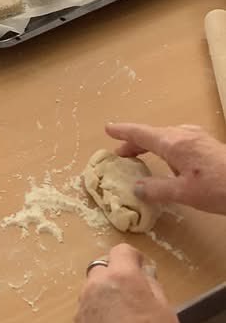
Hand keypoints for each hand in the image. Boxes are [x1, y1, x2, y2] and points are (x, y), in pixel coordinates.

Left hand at [74, 243, 180, 322]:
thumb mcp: (165, 309)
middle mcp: (99, 284)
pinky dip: (96, 313)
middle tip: (129, 292)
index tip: (139, 265)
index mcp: (123, 275)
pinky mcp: (78, 322)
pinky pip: (86, 308)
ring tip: (120, 315)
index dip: (132, 257)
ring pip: (93, 288)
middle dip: (114, 275)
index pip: (122, 250)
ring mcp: (85, 302)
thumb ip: (152, 286)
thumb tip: (145, 276)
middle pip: (103, 267)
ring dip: (103, 294)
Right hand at [106, 121, 225, 213]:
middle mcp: (182, 134)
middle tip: (121, 154)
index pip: (140, 133)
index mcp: (172, 143)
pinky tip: (172, 162)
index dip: (123, 132)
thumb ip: (157, 189)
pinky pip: (178, 140)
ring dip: (151, 146)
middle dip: (135, 143)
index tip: (108, 129)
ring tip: (143, 159)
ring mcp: (196, 136)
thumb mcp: (184, 193)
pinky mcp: (206, 143)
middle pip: (152, 134)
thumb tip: (136, 188)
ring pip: (166, 137)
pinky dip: (165, 148)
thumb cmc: (217, 188)